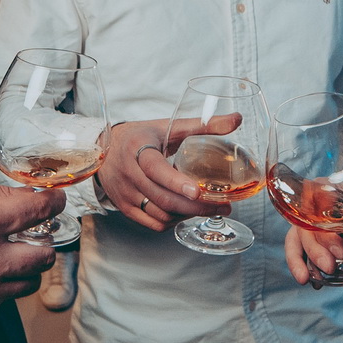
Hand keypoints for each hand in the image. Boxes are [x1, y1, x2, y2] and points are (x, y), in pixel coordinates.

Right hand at [0, 177, 58, 321]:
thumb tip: (28, 197)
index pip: (38, 212)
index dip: (54, 203)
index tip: (55, 202)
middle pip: (44, 256)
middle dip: (44, 242)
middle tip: (34, 236)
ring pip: (29, 284)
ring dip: (25, 269)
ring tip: (9, 257)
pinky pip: (3, 301)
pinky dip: (1, 287)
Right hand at [94, 114, 243, 231]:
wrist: (104, 149)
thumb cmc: (141, 136)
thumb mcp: (169, 126)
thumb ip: (204, 124)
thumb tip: (237, 119)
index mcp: (138, 147)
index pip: (155, 168)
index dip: (175, 181)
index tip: (197, 190)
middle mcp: (128, 172)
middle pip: (162, 197)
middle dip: (195, 206)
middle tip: (222, 205)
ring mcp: (124, 192)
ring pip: (159, 213)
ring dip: (186, 215)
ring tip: (208, 209)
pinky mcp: (124, 207)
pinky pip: (152, 222)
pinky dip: (172, 221)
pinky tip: (185, 213)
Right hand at [284, 204, 342, 285]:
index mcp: (326, 191)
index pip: (313, 208)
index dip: (321, 230)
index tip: (339, 251)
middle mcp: (312, 207)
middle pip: (304, 228)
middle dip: (314, 251)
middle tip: (330, 267)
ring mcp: (309, 226)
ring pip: (295, 243)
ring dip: (300, 263)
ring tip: (311, 280)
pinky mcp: (311, 244)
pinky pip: (301, 256)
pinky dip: (305, 270)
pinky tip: (315, 284)